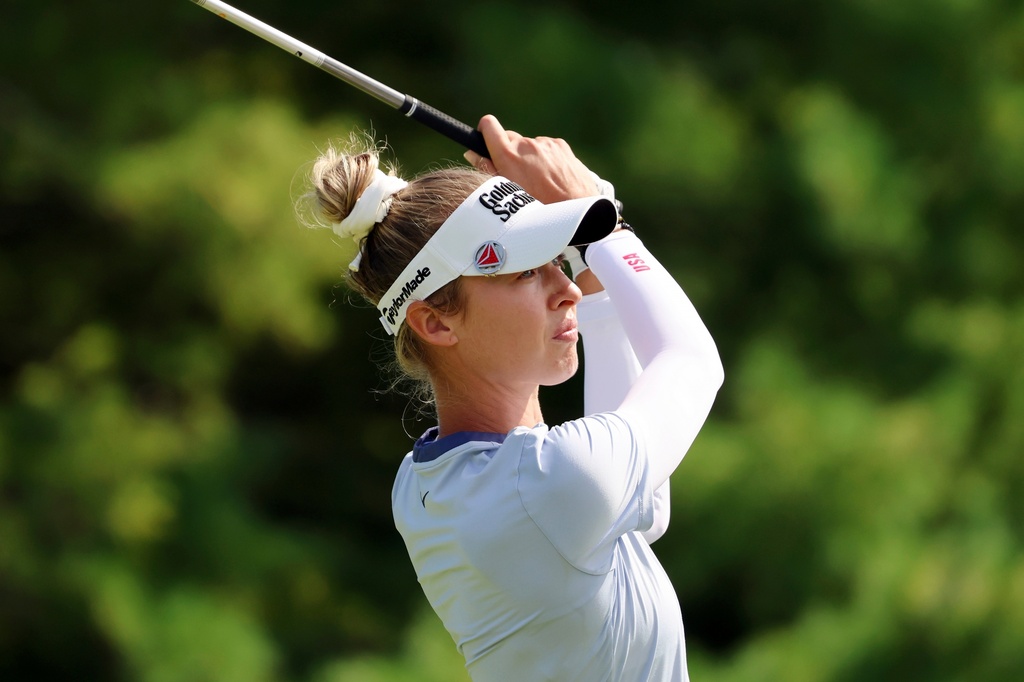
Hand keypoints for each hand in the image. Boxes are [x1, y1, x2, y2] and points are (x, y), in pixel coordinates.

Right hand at [463, 115, 596, 203]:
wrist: (576, 208)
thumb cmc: (539, 208)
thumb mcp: (507, 193)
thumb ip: (487, 169)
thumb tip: (473, 153)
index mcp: (508, 155)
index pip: (489, 125)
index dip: (485, 130)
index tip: (486, 138)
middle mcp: (526, 144)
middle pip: (510, 138)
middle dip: (509, 152)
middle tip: (516, 174)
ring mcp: (545, 143)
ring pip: (529, 146)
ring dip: (530, 157)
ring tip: (539, 181)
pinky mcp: (560, 145)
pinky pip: (546, 148)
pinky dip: (546, 158)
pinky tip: (552, 177)